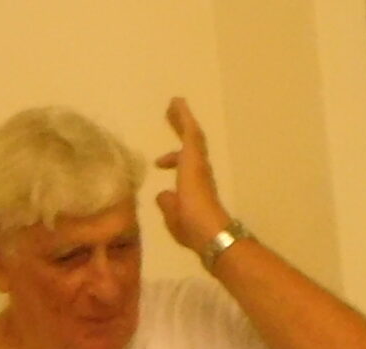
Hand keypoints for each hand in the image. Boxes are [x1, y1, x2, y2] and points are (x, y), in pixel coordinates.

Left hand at [153, 97, 231, 256]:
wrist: (206, 230)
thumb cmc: (191, 228)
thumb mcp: (173, 216)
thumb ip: (167, 204)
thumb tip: (162, 195)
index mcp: (195, 187)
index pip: (184, 169)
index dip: (171, 163)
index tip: (159, 164)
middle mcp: (201, 172)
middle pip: (189, 145)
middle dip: (180, 132)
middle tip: (172, 118)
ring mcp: (198, 162)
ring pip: (190, 134)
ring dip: (182, 119)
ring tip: (175, 104)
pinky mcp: (194, 154)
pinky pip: (188, 130)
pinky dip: (182, 116)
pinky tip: (176, 102)